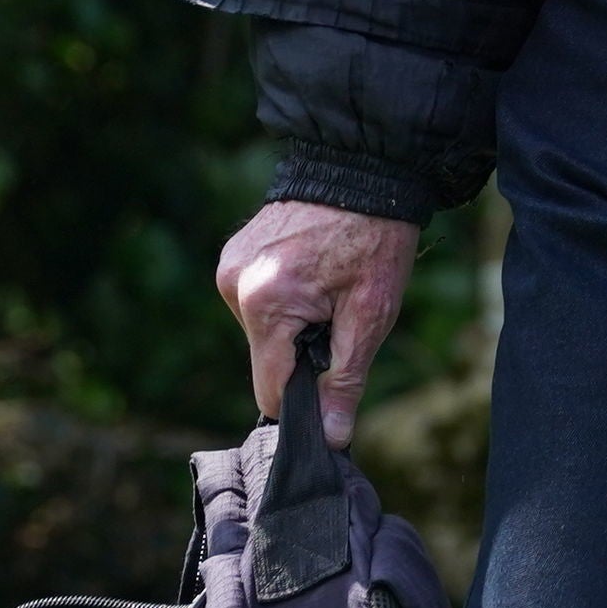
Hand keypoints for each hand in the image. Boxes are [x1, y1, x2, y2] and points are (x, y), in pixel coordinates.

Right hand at [215, 199, 417, 446]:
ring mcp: (229, 266)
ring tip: (328, 283)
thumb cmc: (377, 239)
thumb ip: (346, 380)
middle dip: (302, 351)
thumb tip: (332, 439)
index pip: (270, 389)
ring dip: (292, 323)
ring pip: (261, 330)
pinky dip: (282, 298)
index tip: (332, 384)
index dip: (303, 398)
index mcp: (267, 303)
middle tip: (340, 310)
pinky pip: (255, 299)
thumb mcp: (372, 314)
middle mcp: (235, 285)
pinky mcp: (232, 253)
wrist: (367, 168)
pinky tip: (311, 269)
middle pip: (265, 357)